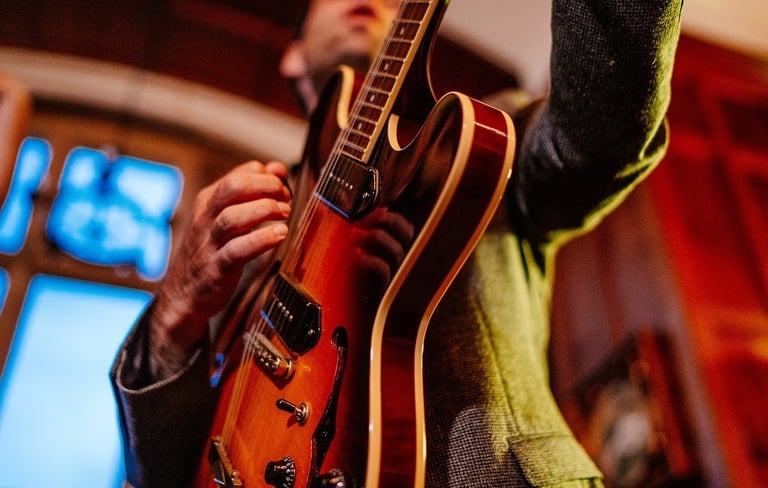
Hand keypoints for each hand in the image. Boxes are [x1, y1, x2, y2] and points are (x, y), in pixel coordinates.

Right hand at [151, 160, 291, 357]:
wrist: (183, 295)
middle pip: (233, 188)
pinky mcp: (216, 268)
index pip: (238, 174)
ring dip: (264, 210)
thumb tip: (278, 169)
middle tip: (285, 195)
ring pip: (233, 217)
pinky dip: (261, 240)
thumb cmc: (212, 251)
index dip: (266, 176)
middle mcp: (205, 218)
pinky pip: (237, 250)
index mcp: (207, 201)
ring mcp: (209, 243)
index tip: (284, 185)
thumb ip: (251, 194)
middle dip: (265, 186)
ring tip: (285, 212)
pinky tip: (279, 235)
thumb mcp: (225, 217)